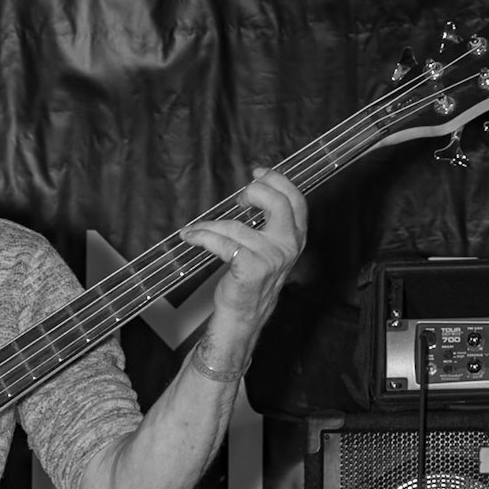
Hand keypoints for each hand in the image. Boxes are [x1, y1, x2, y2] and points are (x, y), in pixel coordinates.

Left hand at [189, 167, 306, 326]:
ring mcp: (270, 257)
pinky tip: (192, 237)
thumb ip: (272, 223)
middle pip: (277, 202)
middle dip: (254, 192)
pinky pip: (221, 243)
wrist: (245, 313)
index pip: (296, 200)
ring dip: (209, 226)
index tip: (258, 174)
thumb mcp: (271, 248)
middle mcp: (288, 246)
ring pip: (235, 226)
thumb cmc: (253, 279)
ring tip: (197, 229)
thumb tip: (256, 191)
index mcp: (296, 237)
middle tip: (237, 199)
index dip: (277, 181)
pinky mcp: (250, 268)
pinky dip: (202, 238)